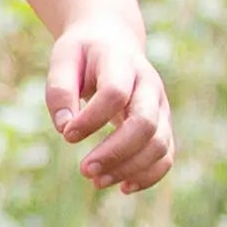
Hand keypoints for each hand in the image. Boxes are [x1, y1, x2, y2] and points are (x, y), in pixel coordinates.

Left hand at [45, 18, 173, 194]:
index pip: (115, 93)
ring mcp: (160, 106)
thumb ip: (60, 90)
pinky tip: (123, 186)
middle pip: (144, 123)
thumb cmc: (83, 53)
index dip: (92, 119)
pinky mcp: (163, 125)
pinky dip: (148, 176)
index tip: (66, 134)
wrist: (113, 40)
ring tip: (95, 180)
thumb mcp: (64, 58)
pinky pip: (166, 156)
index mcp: (122, 61)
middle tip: (84, 170)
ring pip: (159, 144)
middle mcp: (148, 84)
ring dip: (128, 168)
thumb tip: (65, 128)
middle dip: (115, 152)